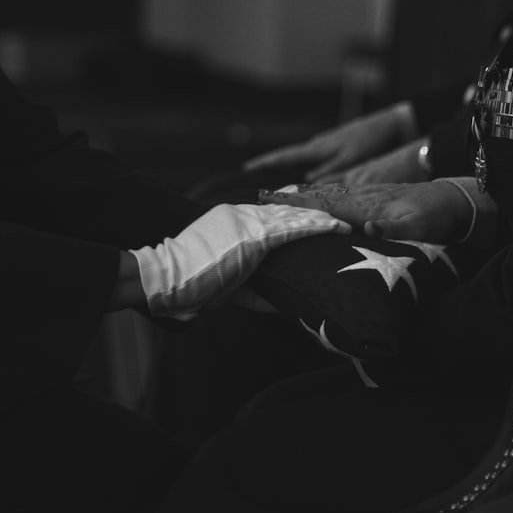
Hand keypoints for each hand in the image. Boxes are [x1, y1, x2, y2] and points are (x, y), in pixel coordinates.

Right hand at [129, 203, 349, 317]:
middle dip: (315, 213)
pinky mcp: (253, 236)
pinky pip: (292, 228)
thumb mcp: (226, 285)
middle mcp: (241, 214)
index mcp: (231, 220)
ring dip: (322, 219)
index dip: (296, 213)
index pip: (271, 213)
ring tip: (347, 223)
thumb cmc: (190, 284)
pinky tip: (335, 227)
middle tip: (341, 216)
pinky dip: (316, 226)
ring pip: (294, 215)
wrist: (166, 277)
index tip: (317, 215)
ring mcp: (247, 222)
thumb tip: (282, 303)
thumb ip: (254, 289)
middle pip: (287, 210)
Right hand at [241, 102, 416, 182]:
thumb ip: (329, 172)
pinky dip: (300, 168)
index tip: (246, 168)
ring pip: (298, 160)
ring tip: (270, 181)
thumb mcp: (349, 159)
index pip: (284, 156)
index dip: (265, 162)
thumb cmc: (369, 141)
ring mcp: (323, 146)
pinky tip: (300, 176)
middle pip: (287, 158)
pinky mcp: (331, 149)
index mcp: (317, 148)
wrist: (386, 124)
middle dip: (269, 167)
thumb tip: (307, 182)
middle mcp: (316, 146)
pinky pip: (310, 161)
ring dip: (284, 169)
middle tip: (252, 179)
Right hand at [258, 182, 471, 243]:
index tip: (269, 198)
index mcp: (364, 205)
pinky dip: (323, 194)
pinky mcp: (374, 196)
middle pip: (318, 196)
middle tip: (262, 195)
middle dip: (290, 197)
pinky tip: (317, 195)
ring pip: (327, 193)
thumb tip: (366, 227)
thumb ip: (391, 228)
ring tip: (280, 195)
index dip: (295, 203)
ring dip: (303, 195)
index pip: (322, 204)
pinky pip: (340, 193)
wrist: (456, 199)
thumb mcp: (418, 227)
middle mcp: (361, 196)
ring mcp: (367, 194)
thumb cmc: (437, 217)